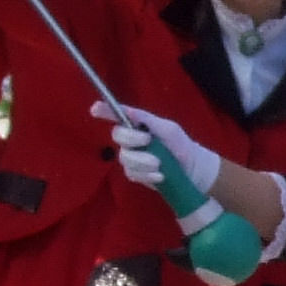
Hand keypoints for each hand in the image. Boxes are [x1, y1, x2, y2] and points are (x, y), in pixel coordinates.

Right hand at [88, 100, 219, 196]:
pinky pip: (132, 173)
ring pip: (124, 158)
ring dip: (144, 161)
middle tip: (149, 141)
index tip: (95, 109)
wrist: (190, 169)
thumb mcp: (167, 128)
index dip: (104, 111)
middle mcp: (129, 140)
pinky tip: (160, 176)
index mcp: (137, 125)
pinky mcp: (134, 174)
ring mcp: (130, 157)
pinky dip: (147, 175)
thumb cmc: (179, 144)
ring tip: (161, 164)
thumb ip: (146, 119)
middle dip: (132, 139)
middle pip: (117, 136)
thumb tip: (126, 111)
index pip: (116, 115)